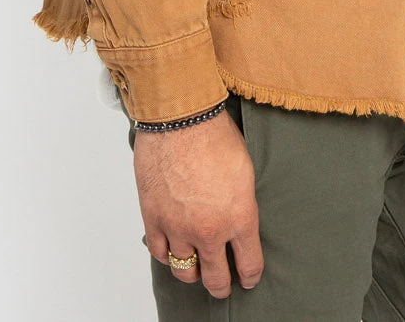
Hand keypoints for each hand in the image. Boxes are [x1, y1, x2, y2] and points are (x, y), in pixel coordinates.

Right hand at [134, 109, 262, 298]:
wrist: (181, 118)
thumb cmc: (215, 135)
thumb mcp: (245, 171)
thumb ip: (242, 203)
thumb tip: (239, 219)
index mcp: (240, 217)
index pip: (249, 264)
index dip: (250, 276)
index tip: (248, 278)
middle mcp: (210, 230)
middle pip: (216, 279)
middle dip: (222, 286)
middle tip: (223, 286)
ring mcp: (179, 228)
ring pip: (185, 271)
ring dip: (193, 273)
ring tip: (197, 269)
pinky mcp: (154, 219)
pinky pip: (161, 253)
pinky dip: (168, 254)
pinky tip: (174, 248)